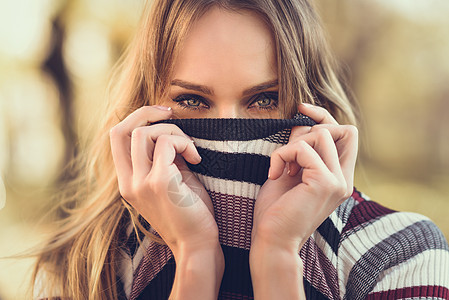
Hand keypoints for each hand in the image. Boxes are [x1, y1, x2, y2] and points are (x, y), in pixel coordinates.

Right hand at [109, 105, 218, 253]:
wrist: (197, 244)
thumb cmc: (189, 213)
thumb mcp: (169, 181)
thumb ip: (162, 158)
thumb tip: (169, 131)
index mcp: (127, 182)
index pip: (116, 137)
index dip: (135, 117)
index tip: (161, 115)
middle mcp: (127, 182)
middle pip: (121, 129)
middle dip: (148, 112)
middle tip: (171, 113)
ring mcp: (140, 183)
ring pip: (144, 132)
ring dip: (173, 131)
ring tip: (190, 149)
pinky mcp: (159, 182)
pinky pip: (167, 142)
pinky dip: (185, 143)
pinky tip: (196, 159)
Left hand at [251, 103, 357, 250]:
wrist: (271, 240)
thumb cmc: (276, 209)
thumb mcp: (290, 170)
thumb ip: (300, 147)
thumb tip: (302, 121)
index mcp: (338, 176)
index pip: (345, 133)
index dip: (324, 116)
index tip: (302, 109)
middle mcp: (343, 178)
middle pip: (342, 129)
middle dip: (309, 130)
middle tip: (288, 154)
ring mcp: (337, 181)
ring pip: (322, 135)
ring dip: (291, 145)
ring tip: (281, 168)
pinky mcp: (325, 182)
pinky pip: (303, 148)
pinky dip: (282, 155)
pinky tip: (275, 175)